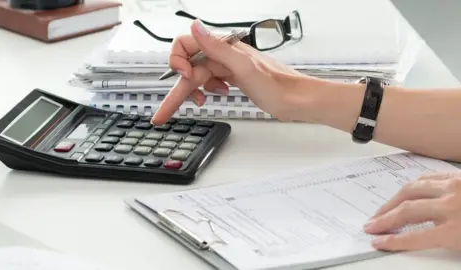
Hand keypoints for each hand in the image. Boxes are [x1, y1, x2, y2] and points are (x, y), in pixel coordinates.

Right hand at [150, 19, 323, 124]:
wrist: (296, 101)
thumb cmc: (278, 86)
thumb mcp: (245, 67)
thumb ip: (217, 47)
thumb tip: (195, 27)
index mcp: (223, 47)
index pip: (185, 45)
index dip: (178, 62)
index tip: (184, 79)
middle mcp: (223, 54)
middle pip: (189, 67)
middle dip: (178, 89)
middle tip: (164, 113)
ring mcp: (227, 66)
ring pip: (197, 76)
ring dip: (193, 91)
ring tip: (202, 102)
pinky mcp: (232, 77)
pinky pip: (209, 81)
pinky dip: (208, 91)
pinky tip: (219, 94)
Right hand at [364, 171, 460, 251]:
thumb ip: (446, 239)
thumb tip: (423, 234)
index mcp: (457, 229)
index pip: (415, 237)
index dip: (392, 241)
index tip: (378, 241)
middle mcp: (452, 204)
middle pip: (407, 210)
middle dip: (385, 218)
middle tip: (372, 224)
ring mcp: (455, 186)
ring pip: (412, 188)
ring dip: (394, 200)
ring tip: (385, 209)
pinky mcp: (459, 175)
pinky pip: (428, 177)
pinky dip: (414, 185)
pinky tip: (409, 191)